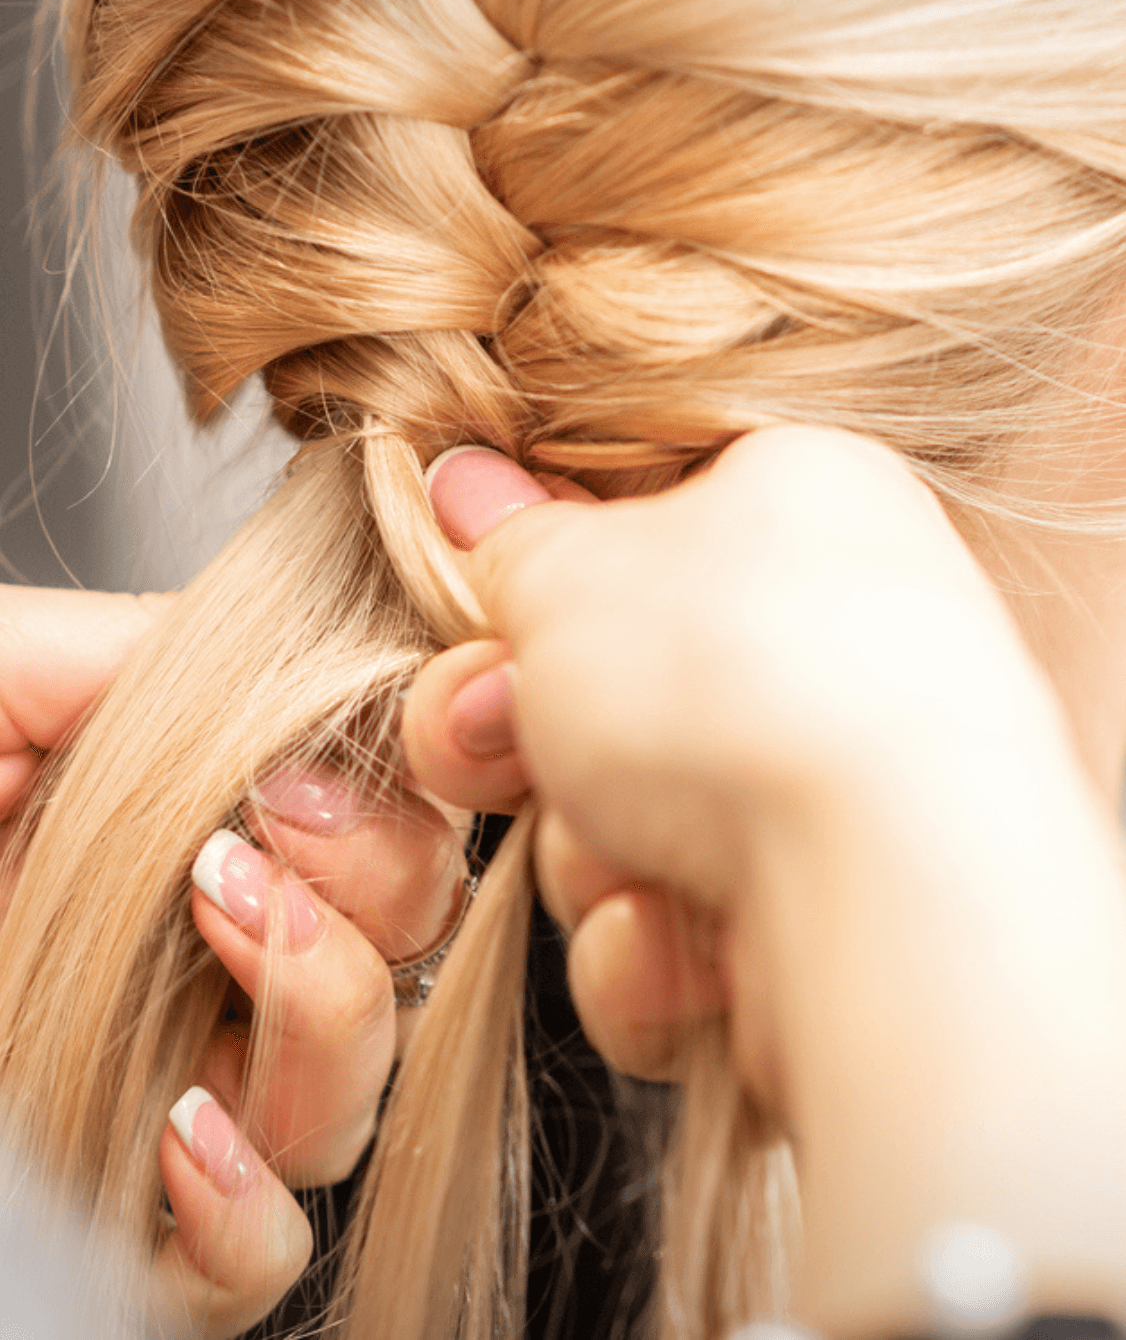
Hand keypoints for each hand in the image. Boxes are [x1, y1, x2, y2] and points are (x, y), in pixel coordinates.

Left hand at [0, 586, 467, 1337]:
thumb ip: (134, 652)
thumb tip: (292, 654)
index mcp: (188, 829)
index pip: (380, 827)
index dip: (388, 808)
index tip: (298, 786)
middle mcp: (197, 961)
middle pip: (401, 961)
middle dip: (365, 902)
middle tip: (251, 852)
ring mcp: (166, 1090)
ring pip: (349, 1104)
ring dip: (323, 1032)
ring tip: (217, 951)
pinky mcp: (114, 1220)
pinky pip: (255, 1254)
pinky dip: (244, 1205)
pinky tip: (177, 1137)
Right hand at [403, 429, 1125, 1333]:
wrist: (886, 884)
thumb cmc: (734, 675)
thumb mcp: (568, 569)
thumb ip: (508, 540)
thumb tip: (466, 481)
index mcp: (801, 503)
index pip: (635, 536)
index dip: (531, 589)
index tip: (474, 625)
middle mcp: (837, 642)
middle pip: (617, 694)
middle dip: (523, 740)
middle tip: (483, 740)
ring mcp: (843, 789)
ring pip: (635, 827)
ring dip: (587, 855)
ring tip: (624, 856)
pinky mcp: (837, 920)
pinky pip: (688, 935)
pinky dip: (657, 949)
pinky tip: (676, 941)